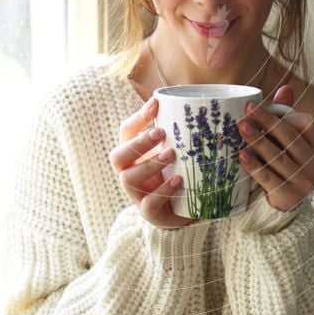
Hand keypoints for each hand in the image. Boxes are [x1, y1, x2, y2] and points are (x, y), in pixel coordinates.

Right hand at [109, 96, 197, 228]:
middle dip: (139, 143)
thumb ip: (180, 131)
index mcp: (135, 153)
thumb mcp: (177, 149)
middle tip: (161, 133)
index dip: (137, 118)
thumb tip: (195, 102)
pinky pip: (148, 203)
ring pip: (129, 178)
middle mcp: (129, 171)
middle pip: (118, 155)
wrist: (184, 210)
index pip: (126, 131)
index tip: (156, 103)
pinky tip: (178, 180)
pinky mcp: (149, 212)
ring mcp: (137, 193)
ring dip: (150, 165)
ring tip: (171, 155)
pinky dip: (163, 190)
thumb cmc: (178, 171)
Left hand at [237, 85, 313, 211]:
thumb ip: (286, 115)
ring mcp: (305, 182)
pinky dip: (255, 166)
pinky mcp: (290, 197)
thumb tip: (285, 89)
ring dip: (259, 142)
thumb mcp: (286, 139)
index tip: (256, 107)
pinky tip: (241, 155)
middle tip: (246, 113)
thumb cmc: (283, 162)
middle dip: (268, 123)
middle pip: (291, 139)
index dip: (284, 115)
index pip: (307, 124)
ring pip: (279, 158)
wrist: (283, 202)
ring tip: (241, 129)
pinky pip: (270, 178)